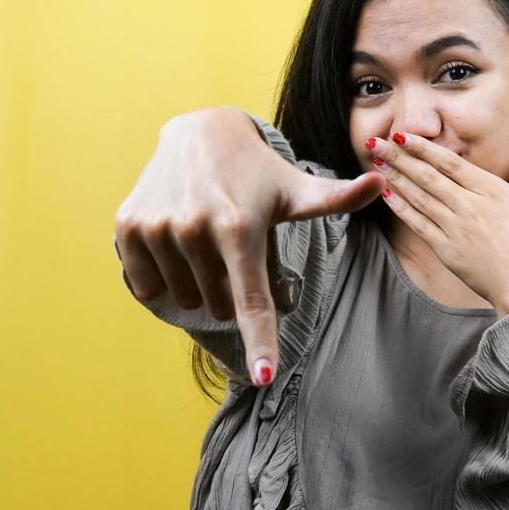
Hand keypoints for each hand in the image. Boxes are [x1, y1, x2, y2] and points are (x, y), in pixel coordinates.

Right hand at [115, 107, 386, 384]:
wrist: (198, 133)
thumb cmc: (258, 173)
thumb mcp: (296, 189)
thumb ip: (336, 199)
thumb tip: (380, 183)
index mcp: (240, 227)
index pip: (252, 299)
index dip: (260, 341)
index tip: (264, 376)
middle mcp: (194, 228)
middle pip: (221, 306)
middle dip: (232, 290)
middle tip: (234, 250)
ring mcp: (157, 228)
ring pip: (186, 299)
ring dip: (200, 284)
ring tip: (206, 241)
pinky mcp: (128, 227)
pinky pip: (148, 286)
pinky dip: (164, 276)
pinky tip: (175, 241)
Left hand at [367, 131, 508, 316]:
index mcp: (495, 192)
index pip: (451, 163)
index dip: (424, 147)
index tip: (404, 135)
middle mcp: (471, 206)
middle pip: (428, 175)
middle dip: (400, 157)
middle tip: (376, 142)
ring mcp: (456, 228)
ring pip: (419, 196)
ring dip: (396, 177)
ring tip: (375, 161)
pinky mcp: (447, 251)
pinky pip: (418, 224)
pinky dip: (401, 207)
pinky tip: (386, 194)